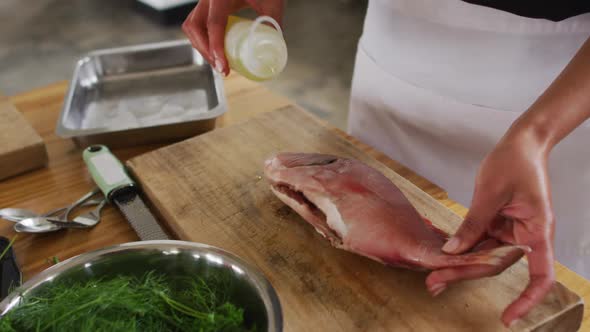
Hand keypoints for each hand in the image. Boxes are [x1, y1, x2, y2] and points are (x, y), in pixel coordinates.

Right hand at [182, 0, 283, 75]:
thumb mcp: (272, 1)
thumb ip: (273, 21)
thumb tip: (273, 49)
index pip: (214, 24)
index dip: (216, 48)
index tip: (223, 67)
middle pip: (194, 26)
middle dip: (205, 50)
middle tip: (221, 67)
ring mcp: (206, 1)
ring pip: (192, 26)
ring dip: (202, 46)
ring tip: (219, 62)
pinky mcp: (208, 6)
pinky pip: (198, 24)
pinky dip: (204, 40)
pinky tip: (217, 51)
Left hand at [440, 127, 554, 326]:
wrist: (521, 142)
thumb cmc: (515, 162)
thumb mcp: (490, 193)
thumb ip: (473, 223)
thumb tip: (453, 251)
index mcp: (536, 231)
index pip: (540, 276)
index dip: (526, 300)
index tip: (509, 317)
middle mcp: (525, 236)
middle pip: (495, 264)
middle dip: (464, 275)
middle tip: (435, 283)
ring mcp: (509, 230)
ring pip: (482, 255)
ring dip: (458, 264)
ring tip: (431, 275)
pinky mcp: (496, 223)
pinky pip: (477, 241)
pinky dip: (460, 248)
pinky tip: (441, 255)